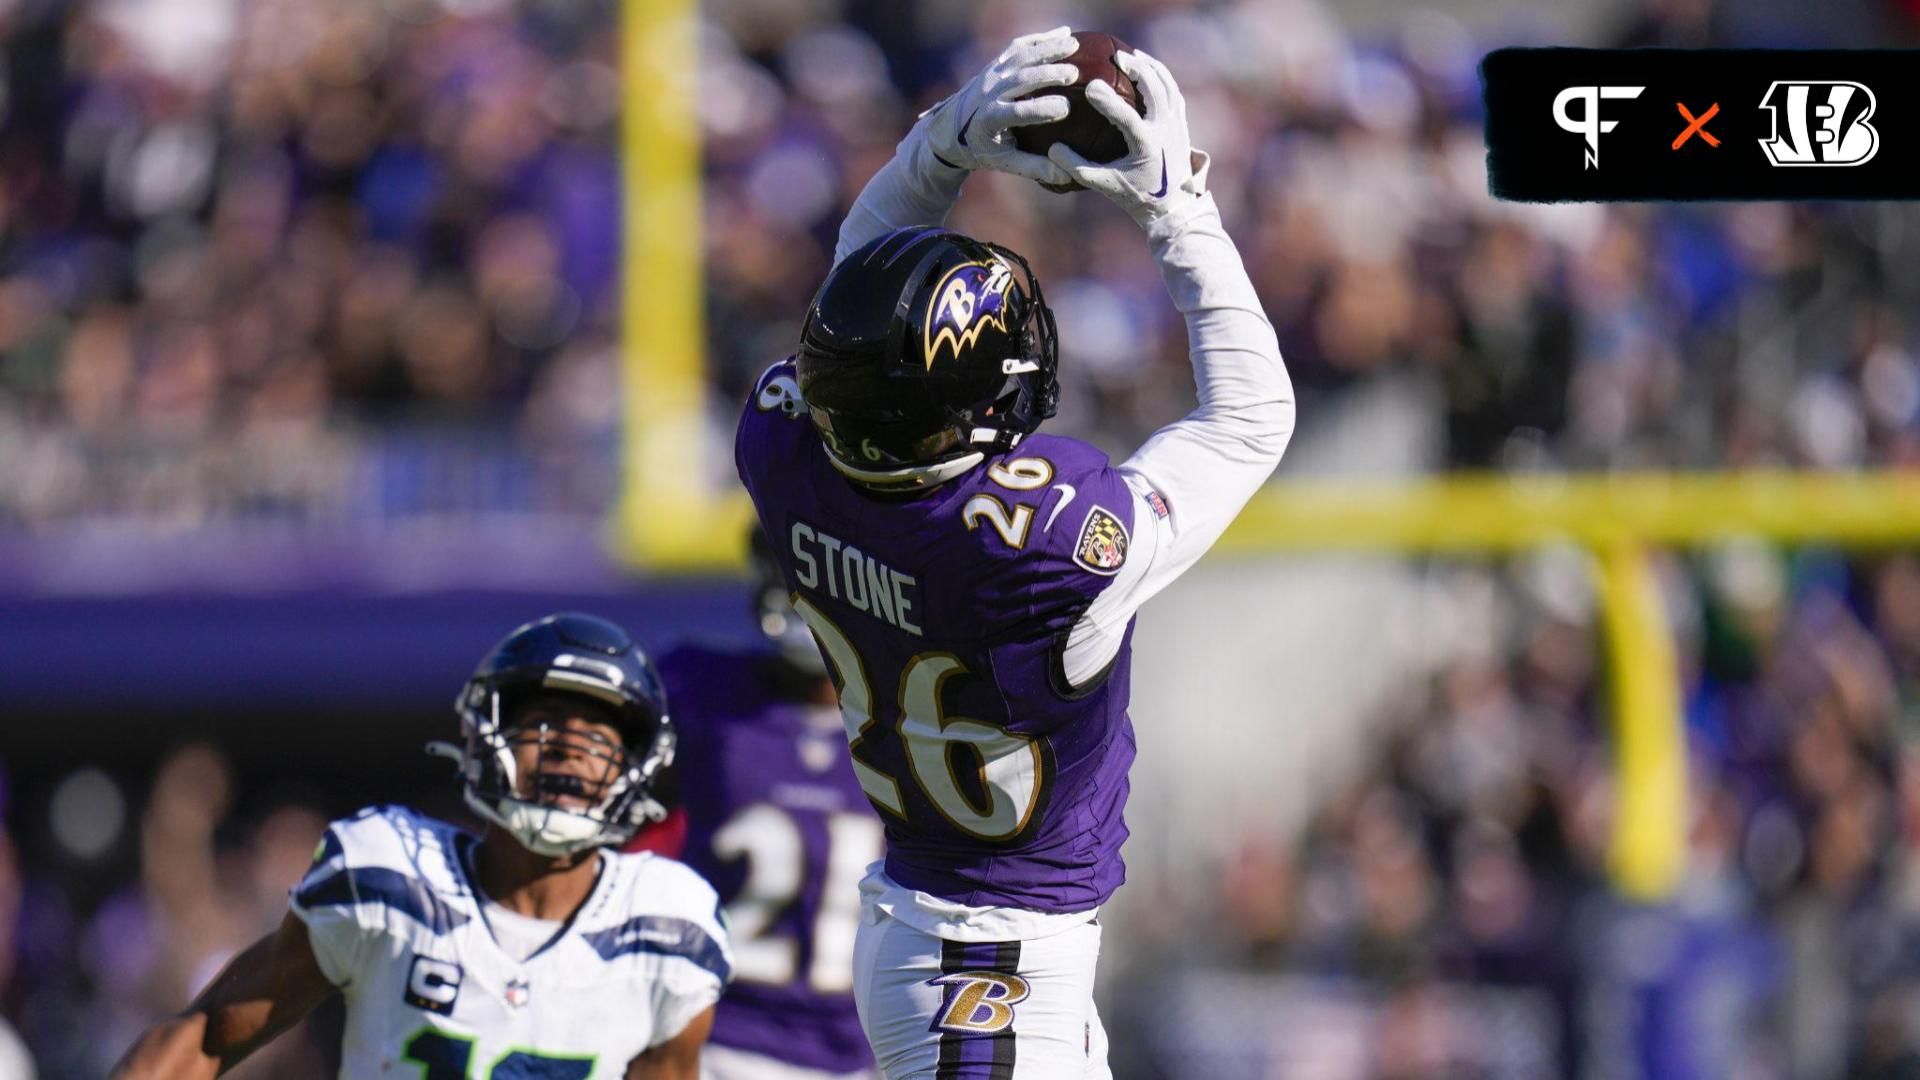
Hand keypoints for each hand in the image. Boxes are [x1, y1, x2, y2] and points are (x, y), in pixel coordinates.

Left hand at [917, 27, 1080, 186]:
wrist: (950, 129)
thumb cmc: (983, 149)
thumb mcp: (1006, 162)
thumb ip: (1035, 167)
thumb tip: (1068, 174)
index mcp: (990, 120)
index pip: (1018, 113)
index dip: (1041, 110)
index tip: (1065, 108)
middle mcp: (989, 93)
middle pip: (1021, 79)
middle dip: (1048, 74)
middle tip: (1074, 73)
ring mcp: (991, 74)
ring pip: (1021, 57)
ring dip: (1048, 49)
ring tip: (1074, 44)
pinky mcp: (995, 64)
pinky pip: (1018, 47)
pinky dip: (1040, 38)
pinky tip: (1063, 33)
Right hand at [1047, 50, 1211, 228]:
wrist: (1173, 207)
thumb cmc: (1135, 196)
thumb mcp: (1104, 185)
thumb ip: (1076, 167)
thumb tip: (1052, 149)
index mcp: (1146, 146)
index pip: (1126, 117)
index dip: (1107, 101)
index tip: (1090, 85)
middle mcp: (1165, 131)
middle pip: (1155, 90)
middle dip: (1137, 69)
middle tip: (1117, 57)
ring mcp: (1176, 126)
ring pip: (1168, 86)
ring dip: (1152, 67)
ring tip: (1133, 56)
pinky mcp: (1181, 124)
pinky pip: (1173, 92)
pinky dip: (1162, 76)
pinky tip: (1148, 67)